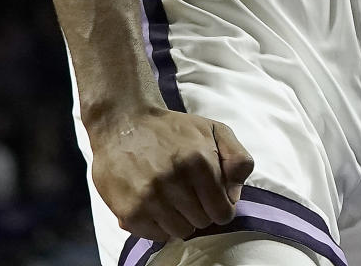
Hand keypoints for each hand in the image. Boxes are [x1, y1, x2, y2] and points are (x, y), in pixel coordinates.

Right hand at [90, 109, 253, 241]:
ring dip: (180, 219)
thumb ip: (237, 159)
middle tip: (189, 191)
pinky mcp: (130, 213)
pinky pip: (157, 236)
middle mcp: (174, 182)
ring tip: (172, 197)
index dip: (221, 207)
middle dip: (201, 210)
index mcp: (199, 161)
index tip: (212, 197)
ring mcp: (150, 199)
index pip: (223, 212)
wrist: (122, 124)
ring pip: (181, 232)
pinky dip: (160, 225)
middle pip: (202, 222)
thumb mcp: (214, 130)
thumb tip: (235, 195)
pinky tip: (156, 203)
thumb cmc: (172, 129)